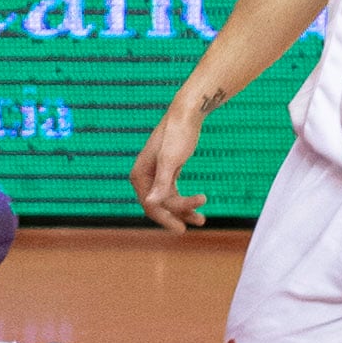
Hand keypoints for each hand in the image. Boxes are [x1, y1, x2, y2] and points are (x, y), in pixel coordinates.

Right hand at [130, 93, 210, 232]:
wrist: (186, 115)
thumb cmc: (177, 135)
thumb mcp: (170, 160)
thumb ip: (161, 183)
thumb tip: (151, 203)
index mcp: (139, 174)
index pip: (150, 205)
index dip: (166, 218)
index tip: (183, 227)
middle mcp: (144, 176)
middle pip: (159, 206)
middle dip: (177, 215)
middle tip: (195, 224)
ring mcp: (156, 174)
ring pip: (168, 201)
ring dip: (185, 210)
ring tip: (202, 219)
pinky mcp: (168, 171)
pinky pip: (173, 193)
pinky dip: (185, 200)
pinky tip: (199, 204)